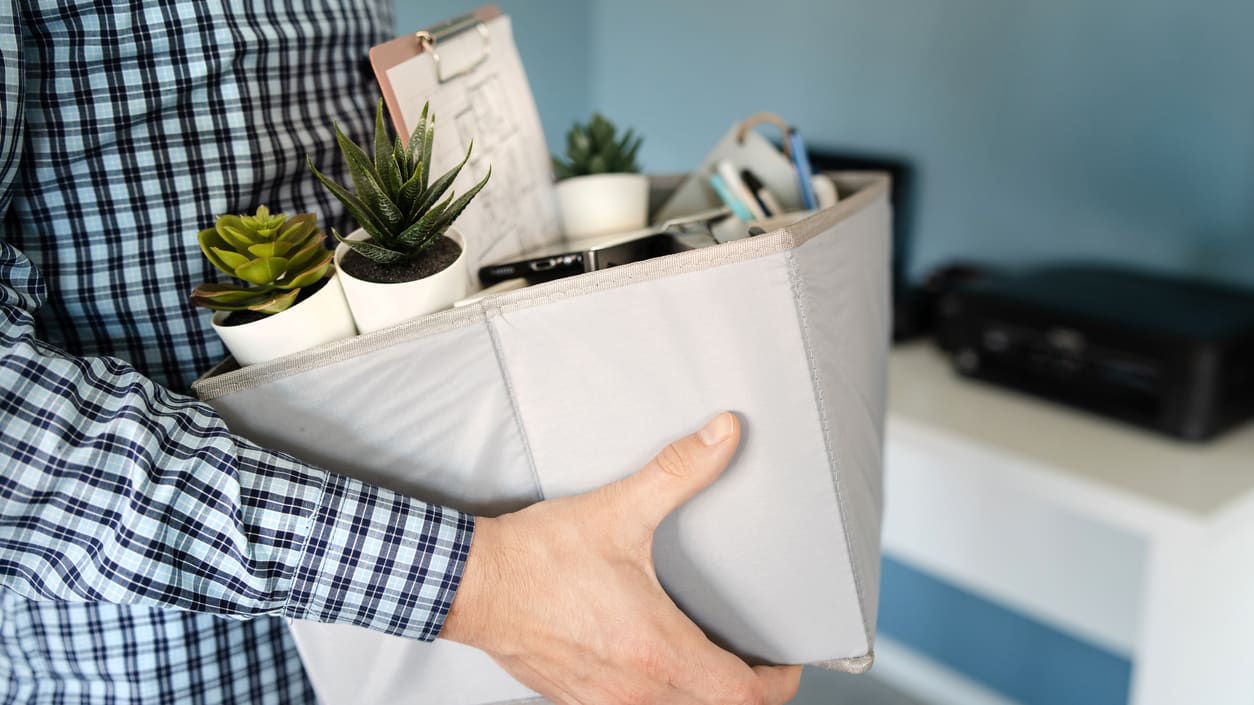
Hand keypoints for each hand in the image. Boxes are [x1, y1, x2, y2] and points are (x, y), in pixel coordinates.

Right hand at [440, 412, 802, 704]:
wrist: (470, 585)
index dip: (776, 684)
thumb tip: (724, 435)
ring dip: (700, 698)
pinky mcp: (576, 699)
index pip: (741, 697)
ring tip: (710, 665)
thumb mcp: (619, 509)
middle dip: (744, 693)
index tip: (784, 664)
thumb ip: (678, 470)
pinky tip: (652, 664)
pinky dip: (658, 699)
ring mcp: (603, 702)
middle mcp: (635, 690)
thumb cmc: (538, 558)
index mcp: (657, 650)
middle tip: (756, 663)